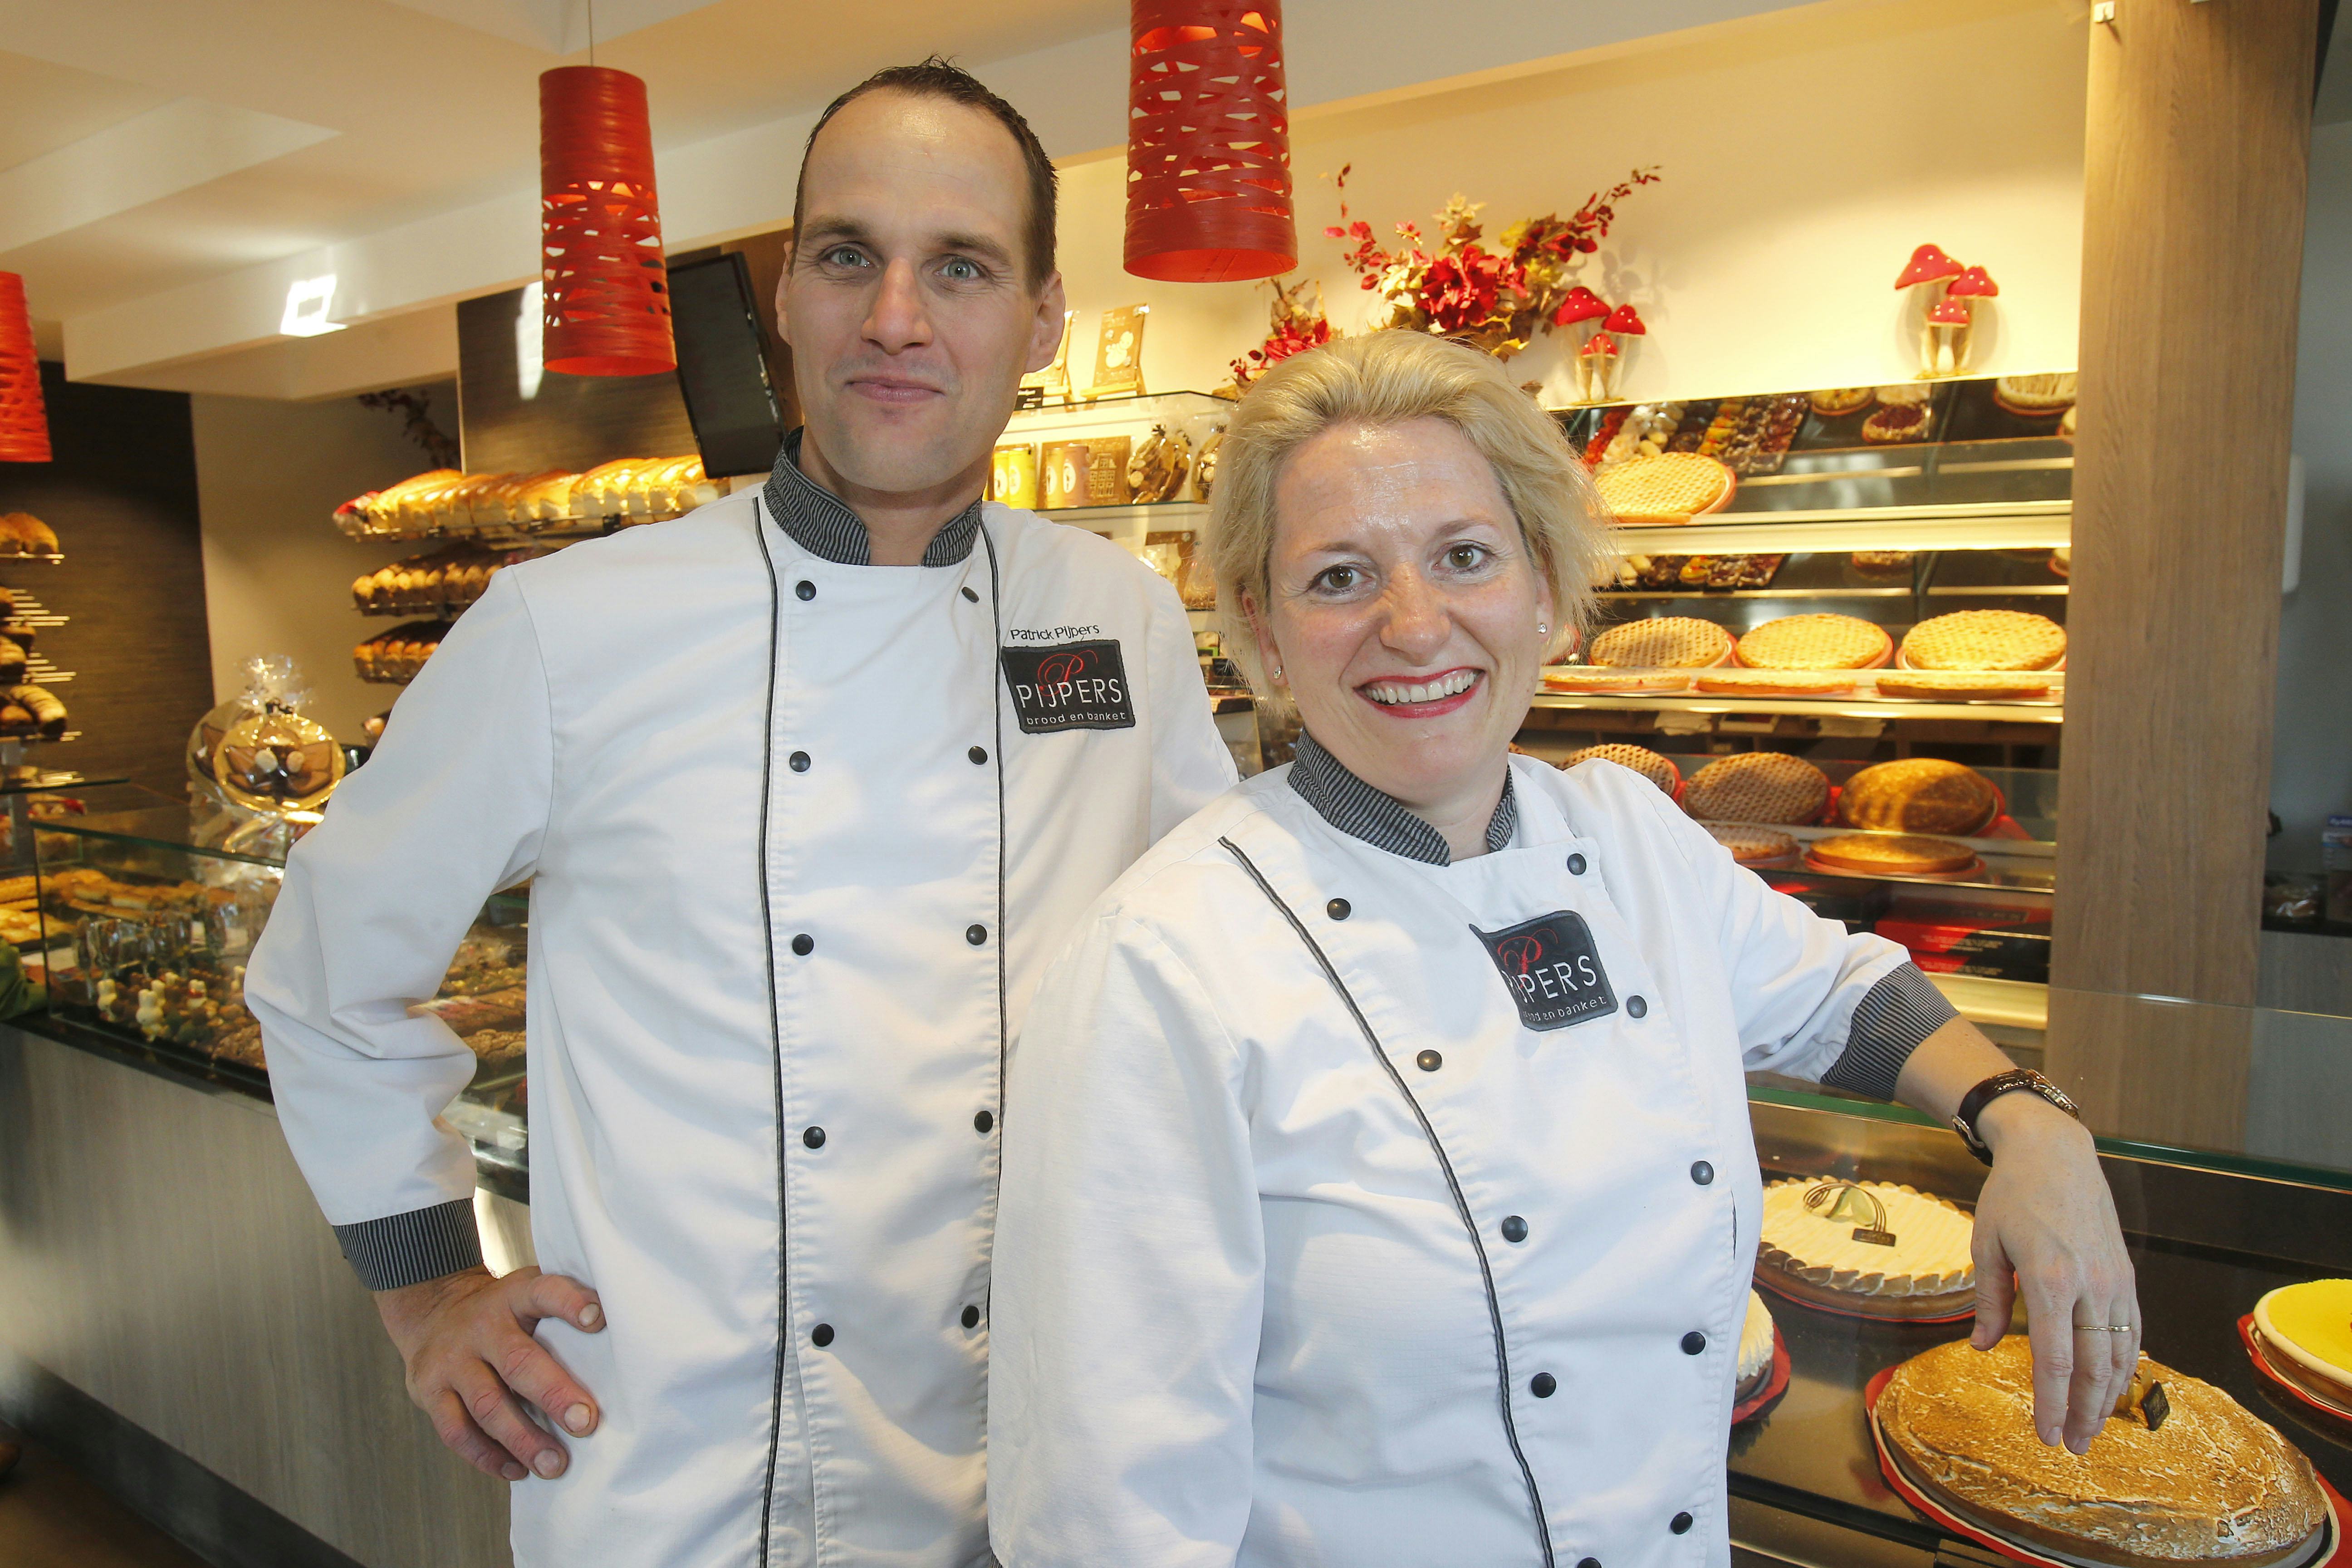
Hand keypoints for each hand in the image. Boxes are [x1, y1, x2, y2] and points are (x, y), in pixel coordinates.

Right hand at [375, 1266, 604, 1481]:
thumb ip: (561, 1313)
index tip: (599, 1319)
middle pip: (519, 1361)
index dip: (571, 1304)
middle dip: (554, 1394)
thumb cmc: (501, 1314)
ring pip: (488, 1404)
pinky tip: (516, 1469)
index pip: (545, 1293)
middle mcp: (481, 1326)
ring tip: (555, 1464)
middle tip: (585, 1422)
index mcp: (514, 1296)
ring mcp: (452, 1361)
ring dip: (524, 1439)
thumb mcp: (525, 1295)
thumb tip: (622, 1349)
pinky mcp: (431, 1392)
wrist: (431, 1312)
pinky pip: (457, 1431)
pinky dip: (487, 1455)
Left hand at [1967, 1096, 2138, 1454]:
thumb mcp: (1986, 1244)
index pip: (2054, 1358)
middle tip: (2072, 1446)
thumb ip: (1988, 1300)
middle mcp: (2091, 1285)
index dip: (2051, 1402)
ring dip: (2108, 1396)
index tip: (2045, 1435)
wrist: (2055, 1154)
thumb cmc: (2011, 1196)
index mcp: (2051, 1279)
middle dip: (2083, 1412)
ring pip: (2120, 1354)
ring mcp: (2115, 1281)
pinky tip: (2114, 1386)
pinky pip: (2132, 1331)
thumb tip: (1982, 1347)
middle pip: (2093, 1366)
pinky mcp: (2126, 1276)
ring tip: (2093, 1428)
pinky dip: (2125, 1365)